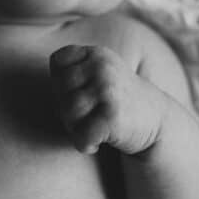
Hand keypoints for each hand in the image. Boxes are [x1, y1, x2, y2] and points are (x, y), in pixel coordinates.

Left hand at [49, 45, 166, 155]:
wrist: (157, 122)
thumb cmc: (116, 101)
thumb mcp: (98, 76)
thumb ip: (70, 73)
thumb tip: (42, 85)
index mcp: (96, 54)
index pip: (58, 61)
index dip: (61, 81)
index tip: (79, 93)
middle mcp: (102, 67)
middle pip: (60, 88)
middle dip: (66, 108)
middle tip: (85, 118)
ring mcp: (108, 89)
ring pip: (68, 112)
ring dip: (75, 127)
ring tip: (90, 128)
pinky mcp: (113, 115)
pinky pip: (81, 135)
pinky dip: (85, 144)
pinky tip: (97, 142)